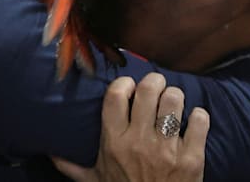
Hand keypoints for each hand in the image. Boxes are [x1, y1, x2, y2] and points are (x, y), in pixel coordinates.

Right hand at [53, 74, 208, 181]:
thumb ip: (71, 166)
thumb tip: (49, 152)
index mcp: (113, 142)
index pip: (115, 95)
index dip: (124, 84)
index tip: (128, 87)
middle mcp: (139, 142)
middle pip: (148, 90)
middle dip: (154, 82)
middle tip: (156, 86)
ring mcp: (167, 149)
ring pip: (174, 101)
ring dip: (175, 97)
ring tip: (173, 102)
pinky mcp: (192, 158)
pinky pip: (200, 121)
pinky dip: (199, 117)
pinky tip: (194, 120)